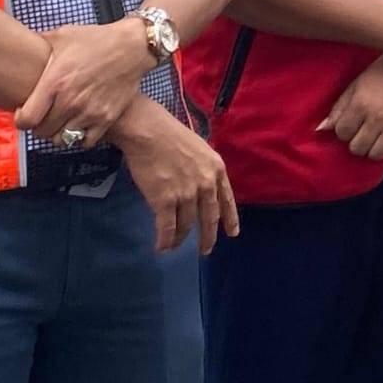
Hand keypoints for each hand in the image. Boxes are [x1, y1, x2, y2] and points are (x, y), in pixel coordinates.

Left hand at [14, 20, 153, 145]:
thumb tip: (20, 42)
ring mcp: (90, 112)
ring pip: (62, 139)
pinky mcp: (106, 118)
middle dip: (38, 126)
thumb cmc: (98, 39)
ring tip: (59, 122)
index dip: (21, 120)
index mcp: (55, 82)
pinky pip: (85, 142)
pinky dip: (79, 137)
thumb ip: (39, 42)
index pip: (26, 120)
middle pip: (42, 132)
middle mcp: (71, 101)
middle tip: (42, 116)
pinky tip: (78, 125)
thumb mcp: (63, 35)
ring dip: (57, 133)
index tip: (24, 114)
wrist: (133, 46)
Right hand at [110, 96, 238, 253]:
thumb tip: (204, 188)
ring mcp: (186, 193)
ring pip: (186, 225)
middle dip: (207, 237)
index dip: (230, 219)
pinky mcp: (165, 200)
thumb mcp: (200, 149)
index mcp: (217, 169)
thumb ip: (205, 170)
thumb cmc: (171, 135)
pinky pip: (167, 228)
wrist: (149, 131)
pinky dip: (165, 240)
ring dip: (179, 239)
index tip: (232, 233)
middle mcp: (206, 184)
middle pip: (209, 218)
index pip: (227, 200)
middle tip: (205, 250)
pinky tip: (161, 247)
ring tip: (173, 246)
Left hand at [319, 55, 382, 160]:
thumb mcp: (356, 86)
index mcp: (361, 104)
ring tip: (375, 138)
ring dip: (372, 149)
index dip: (344, 130)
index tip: (351, 124)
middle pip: (357, 148)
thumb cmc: (381, 75)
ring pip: (376, 155)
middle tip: (362, 133)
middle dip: (356, 142)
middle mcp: (377, 117)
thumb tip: (321, 129)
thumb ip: (338, 108)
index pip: (342, 133)